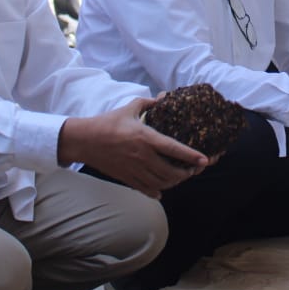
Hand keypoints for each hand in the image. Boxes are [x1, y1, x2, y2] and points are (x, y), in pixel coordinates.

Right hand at [59, 98, 208, 198]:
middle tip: (194, 170)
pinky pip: (146, 190)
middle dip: (186, 173)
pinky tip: (162, 189)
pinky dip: (157, 191)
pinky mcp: (126, 178)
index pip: (174, 149)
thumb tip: (163, 98)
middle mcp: (142, 156)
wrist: (84, 140)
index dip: (191, 156)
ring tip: (180, 177)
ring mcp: (134, 170)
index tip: (204, 159)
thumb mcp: (129, 108)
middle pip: (171, 172)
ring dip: (174, 182)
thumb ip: (148, 103)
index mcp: (145, 137)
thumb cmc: (107, 122)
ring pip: (161, 184)